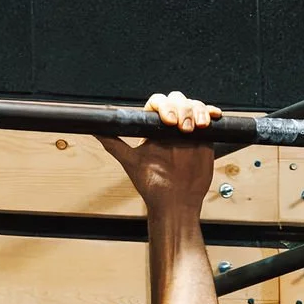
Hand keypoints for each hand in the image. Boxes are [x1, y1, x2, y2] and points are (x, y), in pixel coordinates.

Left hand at [98, 90, 221, 213]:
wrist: (176, 202)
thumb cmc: (153, 186)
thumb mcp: (131, 162)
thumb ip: (114, 144)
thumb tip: (93, 129)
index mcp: (152, 128)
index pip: (157, 104)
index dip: (163, 107)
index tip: (167, 121)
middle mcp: (169, 126)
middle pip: (177, 100)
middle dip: (181, 109)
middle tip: (181, 129)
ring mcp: (186, 129)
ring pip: (193, 105)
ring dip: (196, 110)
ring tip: (195, 128)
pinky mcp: (203, 135)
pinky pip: (208, 116)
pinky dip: (210, 112)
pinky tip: (210, 118)